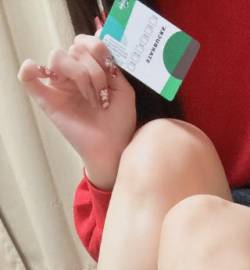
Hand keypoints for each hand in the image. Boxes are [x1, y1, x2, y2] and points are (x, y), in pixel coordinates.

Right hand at [17, 32, 136, 188]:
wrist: (113, 148)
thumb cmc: (119, 122)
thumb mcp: (123, 89)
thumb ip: (110, 66)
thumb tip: (95, 45)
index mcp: (90, 69)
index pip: (85, 43)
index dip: (96, 49)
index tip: (110, 71)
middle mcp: (73, 75)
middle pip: (74, 50)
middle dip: (94, 70)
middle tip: (103, 95)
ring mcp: (59, 87)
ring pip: (58, 58)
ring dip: (80, 75)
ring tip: (92, 99)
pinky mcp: (48, 101)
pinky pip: (29, 78)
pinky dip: (29, 70)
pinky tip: (37, 71)